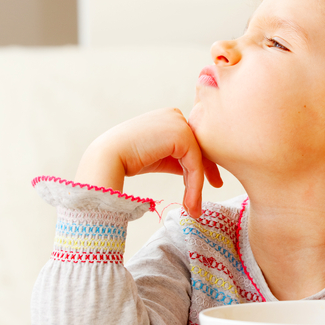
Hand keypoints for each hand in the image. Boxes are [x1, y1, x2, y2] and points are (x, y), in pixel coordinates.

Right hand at [75, 108, 222, 217]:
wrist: (108, 158)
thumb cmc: (127, 159)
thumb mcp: (159, 157)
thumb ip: (177, 159)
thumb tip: (197, 173)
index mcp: (168, 117)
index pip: (191, 142)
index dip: (202, 163)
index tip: (212, 181)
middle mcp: (175, 115)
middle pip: (198, 148)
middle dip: (207, 171)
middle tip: (216, 188)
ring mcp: (179, 123)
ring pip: (198, 158)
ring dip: (197, 186)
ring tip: (194, 209)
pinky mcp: (181, 135)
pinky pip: (195, 164)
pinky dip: (194, 185)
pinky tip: (190, 202)